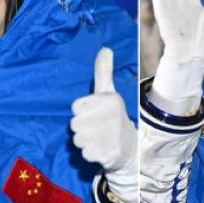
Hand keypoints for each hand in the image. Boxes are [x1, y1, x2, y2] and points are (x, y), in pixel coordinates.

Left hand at [71, 47, 137, 201]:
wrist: (130, 148)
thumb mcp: (108, 93)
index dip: (82, 112)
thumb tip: (105, 48)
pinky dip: (91, 154)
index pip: (75, 108)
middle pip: (73, 124)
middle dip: (82, 128)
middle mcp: (111, 116)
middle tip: (97, 128)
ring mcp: (110, 135)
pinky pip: (85, 154)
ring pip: (77, 140)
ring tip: (99, 139)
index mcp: (109, 99)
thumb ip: (103, 72)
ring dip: (85, 142)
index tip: (94, 114)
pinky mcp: (109, 153)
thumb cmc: (113, 117)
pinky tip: (102, 150)